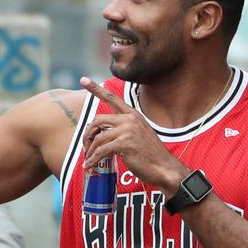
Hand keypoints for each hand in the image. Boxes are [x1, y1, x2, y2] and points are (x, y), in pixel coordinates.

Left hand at [78, 76, 188, 192]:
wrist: (164, 168)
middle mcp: (130, 119)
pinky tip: (90, 165)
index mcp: (133, 115)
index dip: (96, 89)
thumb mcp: (140, 134)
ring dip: (90, 150)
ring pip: (98, 138)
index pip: (112, 98)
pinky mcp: (124, 144)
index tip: (83, 79)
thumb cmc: (151, 155)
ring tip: (88, 159)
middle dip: (88, 134)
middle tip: (86, 146)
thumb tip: (105, 133)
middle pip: (98, 120)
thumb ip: (125, 129)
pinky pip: (101, 151)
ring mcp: (127, 131)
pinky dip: (93, 159)